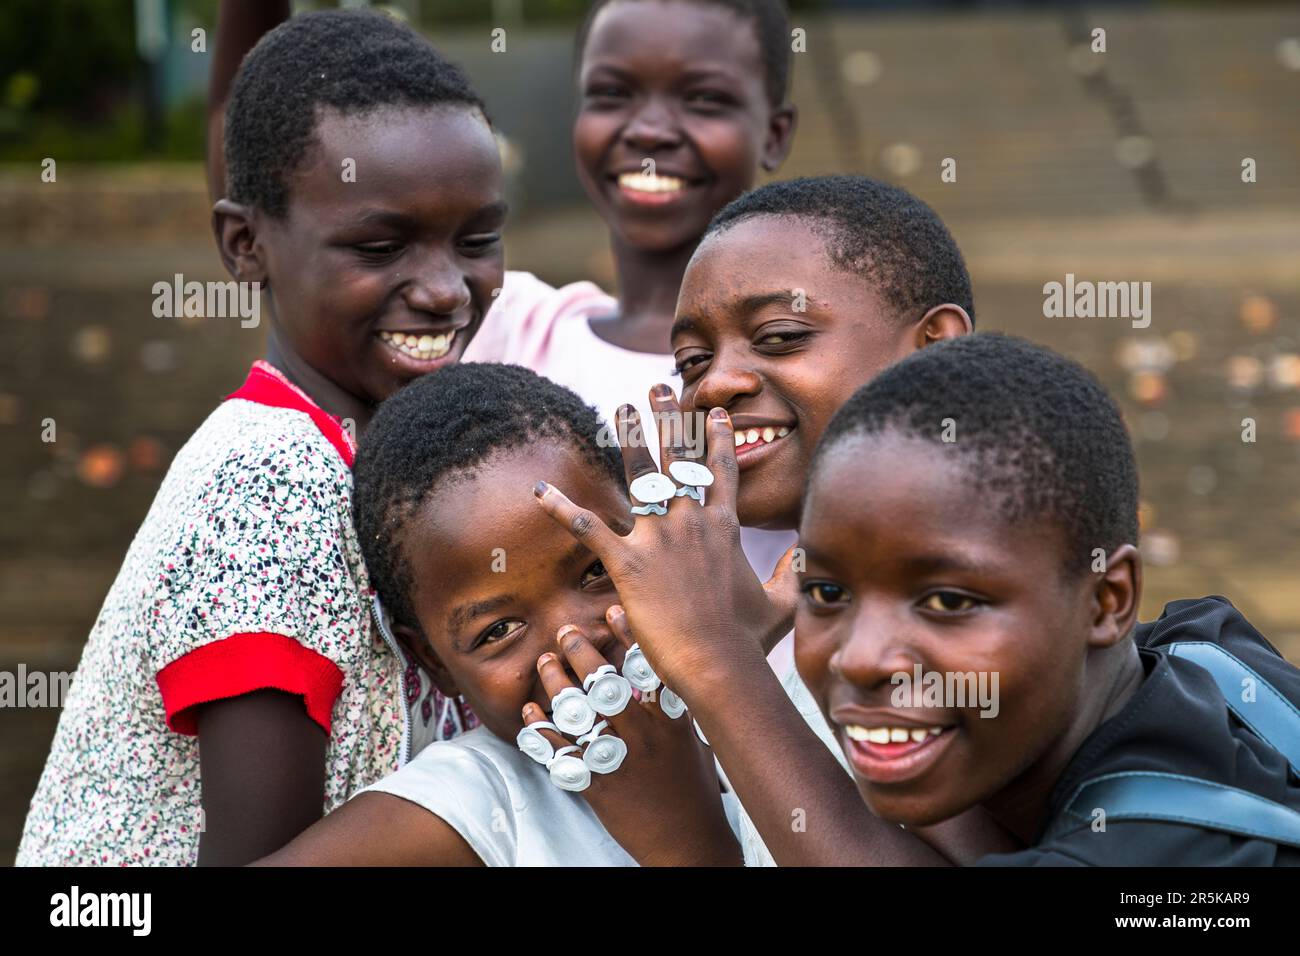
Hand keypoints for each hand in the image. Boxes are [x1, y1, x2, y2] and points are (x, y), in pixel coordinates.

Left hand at [521, 606, 739, 865]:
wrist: (687, 842)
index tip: (610, 610)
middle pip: (604, 683)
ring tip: (544, 662)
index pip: (647, 667)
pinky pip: (560, 752)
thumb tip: (665, 671)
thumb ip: (676, 707)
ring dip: (556, 683)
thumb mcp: (695, 740)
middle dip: (580, 652)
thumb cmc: (695, 789)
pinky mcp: (598, 785)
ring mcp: (618, 759)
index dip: (627, 635)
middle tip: (565, 633)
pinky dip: (540, 730)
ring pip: (578, 712)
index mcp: (670, 719)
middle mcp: (643, 734)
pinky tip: (529, 712)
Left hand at [533, 385, 796, 694]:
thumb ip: (791, 574)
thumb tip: (802, 555)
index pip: (722, 473)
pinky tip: (540, 491)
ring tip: (622, 408)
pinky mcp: (627, 561)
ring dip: (629, 438)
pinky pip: (588, 528)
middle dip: (669, 420)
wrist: (718, 663)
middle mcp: (692, 522)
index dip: (717, 440)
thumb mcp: (781, 604)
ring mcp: (660, 538)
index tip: (714, 413)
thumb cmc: (747, 641)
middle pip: (679, 459)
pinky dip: (562, 509)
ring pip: (641, 475)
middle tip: (659, 388)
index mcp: (724, 529)